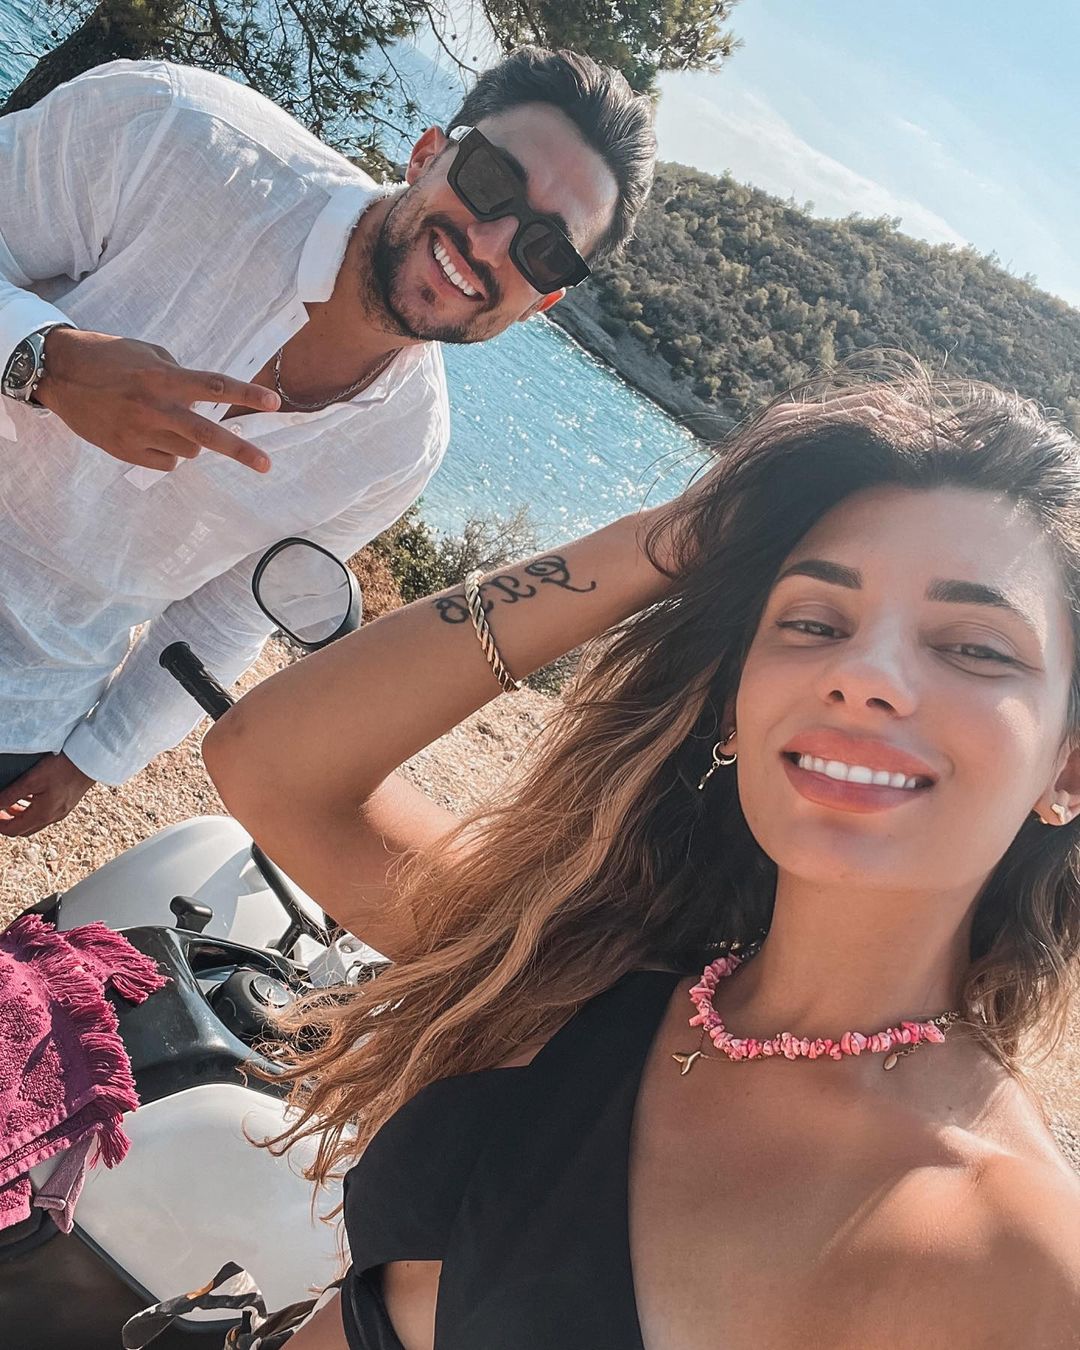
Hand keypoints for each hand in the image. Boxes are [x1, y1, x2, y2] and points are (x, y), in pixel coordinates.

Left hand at [0, 752, 94, 835]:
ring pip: (35, 823)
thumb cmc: (63, 768)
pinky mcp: (67, 804)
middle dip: (7, 823)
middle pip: (24, 830)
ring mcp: (61, 812)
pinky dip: (32, 811)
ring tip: (9, 805)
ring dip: (19, 817)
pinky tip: (29, 798)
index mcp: (42, 814)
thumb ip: (11, 795)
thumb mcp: (31, 780)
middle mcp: (52, 817)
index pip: (13, 830)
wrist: (90, 760)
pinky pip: (45, 815)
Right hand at [33, 328, 280, 472]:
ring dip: (189, 440)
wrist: (58, 372)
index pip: (214, 386)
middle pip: (207, 434)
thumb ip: (179, 374)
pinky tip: (148, 434)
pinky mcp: (125, 452)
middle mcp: (153, 407)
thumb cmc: (108, 357)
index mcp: (161, 378)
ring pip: (189, 450)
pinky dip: (168, 453)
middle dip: (240, 451)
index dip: (247, 394)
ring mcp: (139, 432)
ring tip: (164, 421)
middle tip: (266, 465)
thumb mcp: (147, 353)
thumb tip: (203, 399)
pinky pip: (167, 462)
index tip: (274, 403)